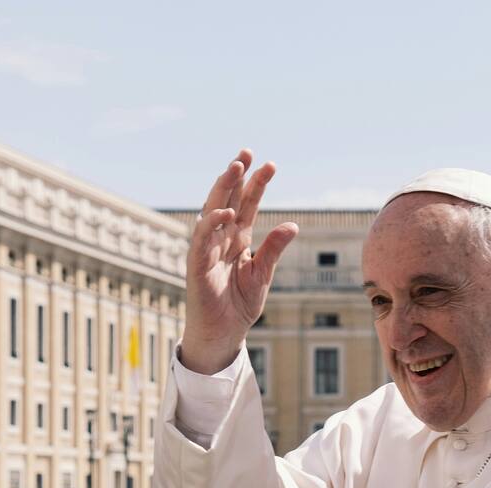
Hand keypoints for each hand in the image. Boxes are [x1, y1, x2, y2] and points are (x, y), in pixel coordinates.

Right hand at [180, 150, 299, 374]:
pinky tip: (225, 211)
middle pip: (229, 199)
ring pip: (213, 211)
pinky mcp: (197, 265)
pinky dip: (212, 224)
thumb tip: (293, 224)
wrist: (223, 333)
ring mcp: (207, 249)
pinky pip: (202, 240)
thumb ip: (274, 249)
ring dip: (223, 189)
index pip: (248, 204)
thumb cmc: (239, 304)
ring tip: (236, 168)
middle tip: (247, 152)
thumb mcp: (263, 274)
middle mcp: (221, 239)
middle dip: (237, 176)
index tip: (270, 164)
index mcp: (238, 239)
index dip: (257, 184)